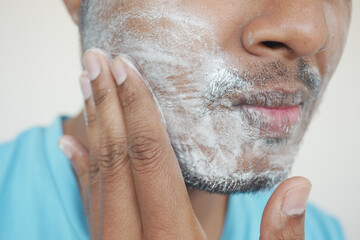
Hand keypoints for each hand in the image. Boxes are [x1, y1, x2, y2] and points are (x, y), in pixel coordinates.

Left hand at [58, 48, 310, 239]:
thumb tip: (298, 186)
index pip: (148, 158)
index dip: (137, 108)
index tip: (125, 68)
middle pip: (114, 158)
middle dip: (106, 104)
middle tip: (95, 61)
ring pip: (96, 175)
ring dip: (91, 126)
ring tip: (86, 86)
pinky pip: (88, 201)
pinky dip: (79, 167)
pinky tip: (71, 142)